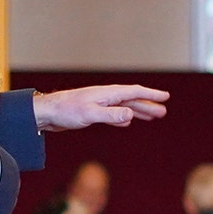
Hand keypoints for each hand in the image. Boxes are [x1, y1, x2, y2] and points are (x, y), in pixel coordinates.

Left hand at [33, 85, 168, 131]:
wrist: (47, 112)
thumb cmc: (66, 111)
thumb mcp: (90, 114)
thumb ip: (111, 114)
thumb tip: (131, 114)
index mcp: (107, 94)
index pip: (134, 92)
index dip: (151, 94)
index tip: (165, 97)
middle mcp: (106, 96)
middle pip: (132, 99)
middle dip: (148, 105)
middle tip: (163, 112)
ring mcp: (100, 104)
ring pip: (125, 106)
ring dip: (139, 111)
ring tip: (152, 116)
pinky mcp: (93, 112)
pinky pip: (115, 114)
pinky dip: (124, 117)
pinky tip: (129, 120)